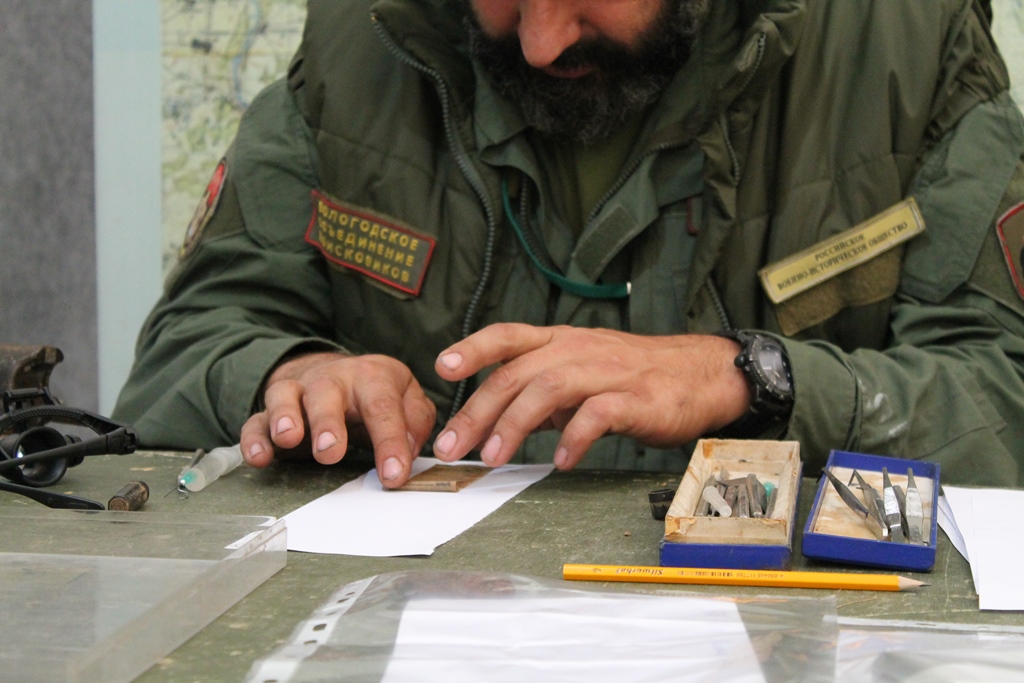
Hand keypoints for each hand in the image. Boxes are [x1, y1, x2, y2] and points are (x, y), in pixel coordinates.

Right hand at [240, 351, 435, 487]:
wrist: (336, 373)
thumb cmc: (376, 394)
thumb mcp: (407, 399)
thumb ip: (415, 422)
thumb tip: (408, 450)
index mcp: (372, 377)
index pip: (382, 407)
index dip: (389, 441)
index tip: (393, 475)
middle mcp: (332, 380)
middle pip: (326, 395)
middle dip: (327, 422)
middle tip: (329, 451)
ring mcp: (298, 392)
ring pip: (285, 397)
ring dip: (284, 418)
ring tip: (288, 439)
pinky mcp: (271, 411)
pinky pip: (256, 421)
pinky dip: (254, 438)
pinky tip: (258, 457)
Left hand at [430, 324, 748, 469]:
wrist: (700, 375)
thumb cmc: (633, 376)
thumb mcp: (579, 375)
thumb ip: (538, 394)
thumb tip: (494, 421)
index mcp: (561, 341)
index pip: (508, 336)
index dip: (473, 348)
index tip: (441, 367)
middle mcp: (578, 350)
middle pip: (518, 373)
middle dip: (479, 409)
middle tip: (453, 445)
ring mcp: (607, 372)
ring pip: (550, 389)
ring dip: (515, 424)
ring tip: (494, 456)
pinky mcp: (636, 399)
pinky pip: (597, 415)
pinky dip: (573, 438)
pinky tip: (559, 461)